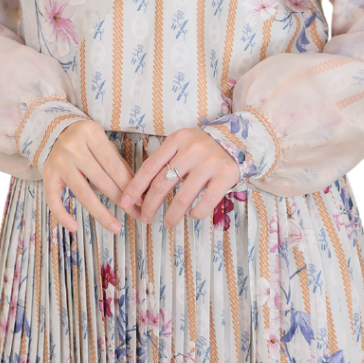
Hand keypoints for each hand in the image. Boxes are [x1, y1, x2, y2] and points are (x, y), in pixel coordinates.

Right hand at [41, 119, 139, 233]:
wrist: (55, 132)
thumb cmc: (85, 140)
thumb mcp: (102, 143)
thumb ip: (118, 163)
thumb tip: (136, 188)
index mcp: (90, 133)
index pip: (112, 164)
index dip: (127, 184)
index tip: (139, 200)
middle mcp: (73, 147)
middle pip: (100, 179)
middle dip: (119, 199)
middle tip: (134, 213)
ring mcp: (59, 162)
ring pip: (82, 193)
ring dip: (101, 213)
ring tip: (115, 227)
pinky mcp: (48, 175)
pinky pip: (53, 199)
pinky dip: (62, 215)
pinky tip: (74, 227)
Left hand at [120, 128, 241, 229]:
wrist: (237, 141)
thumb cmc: (202, 148)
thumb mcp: (182, 146)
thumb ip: (165, 162)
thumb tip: (141, 191)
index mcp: (177, 139)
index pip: (150, 166)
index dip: (136, 186)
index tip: (126, 201)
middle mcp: (192, 149)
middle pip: (162, 183)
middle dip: (150, 205)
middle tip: (146, 218)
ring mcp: (210, 162)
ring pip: (182, 197)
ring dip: (172, 215)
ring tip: (168, 223)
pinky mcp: (225, 174)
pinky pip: (206, 201)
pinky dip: (196, 213)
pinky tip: (192, 216)